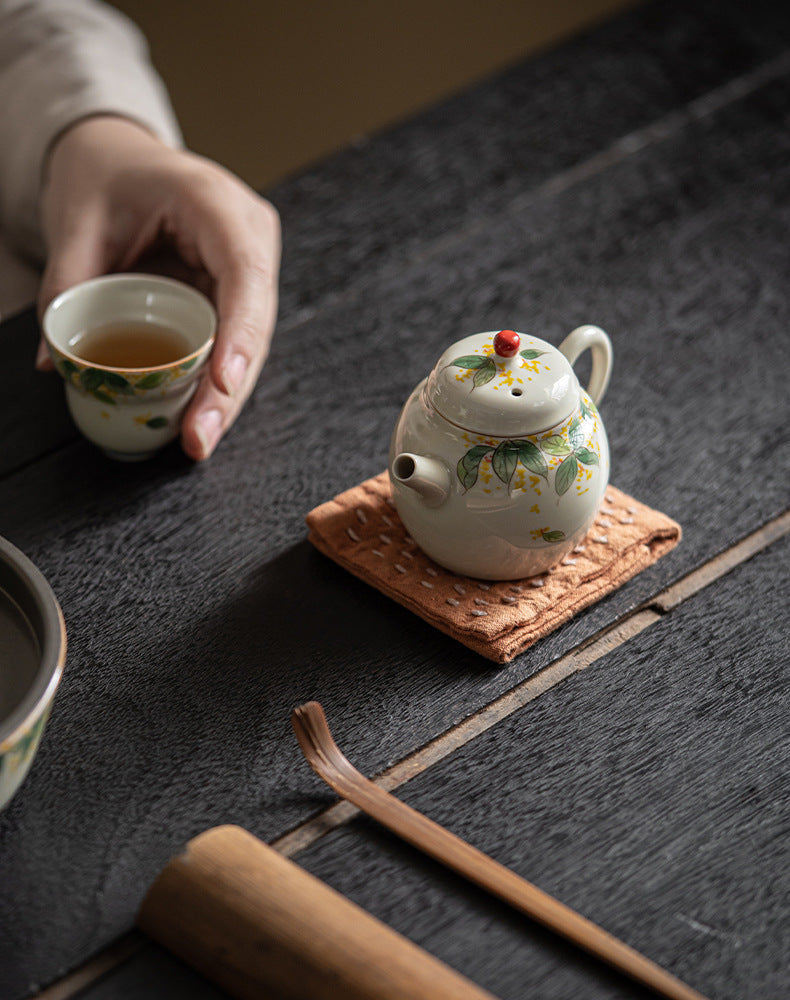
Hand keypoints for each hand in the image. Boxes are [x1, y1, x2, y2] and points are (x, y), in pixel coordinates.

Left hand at [37, 116, 280, 459]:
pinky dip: (214, 385)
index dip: (240, 333)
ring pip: (249, 345)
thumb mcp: (77, 219)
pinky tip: (195, 422)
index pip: (244, 275)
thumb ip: (66, 285)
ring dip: (224, 399)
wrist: (121, 161)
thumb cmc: (107, 176)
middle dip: (228, 390)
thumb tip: (54, 361)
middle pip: (253, 324)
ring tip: (196, 442)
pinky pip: (231, 345)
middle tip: (199, 439)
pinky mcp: (235, 297)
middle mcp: (249, 239)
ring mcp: (249, 271)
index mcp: (218, 205)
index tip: (223, 383)